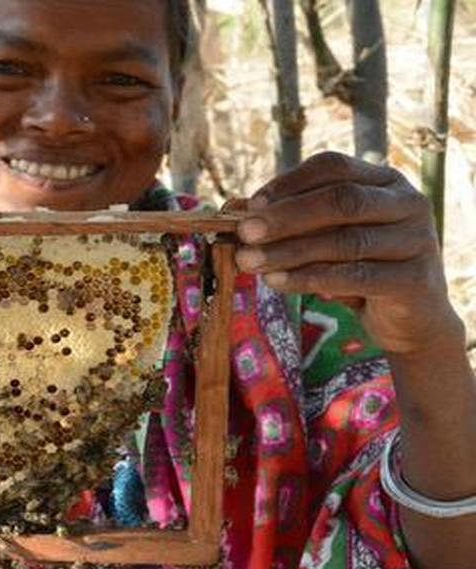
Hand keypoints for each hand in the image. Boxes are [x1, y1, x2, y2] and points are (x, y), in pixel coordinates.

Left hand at [233, 151, 463, 355]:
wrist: (409, 319)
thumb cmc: (359, 269)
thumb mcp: (324, 240)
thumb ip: (288, 222)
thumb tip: (231, 209)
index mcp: (384, 181)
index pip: (333, 167)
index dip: (288, 183)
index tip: (250, 205)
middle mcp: (407, 203)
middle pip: (341, 200)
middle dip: (285, 217)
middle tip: (244, 233)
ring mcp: (417, 239)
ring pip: (345, 241)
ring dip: (289, 251)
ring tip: (250, 262)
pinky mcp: (416, 279)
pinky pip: (356, 276)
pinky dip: (311, 278)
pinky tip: (277, 282)